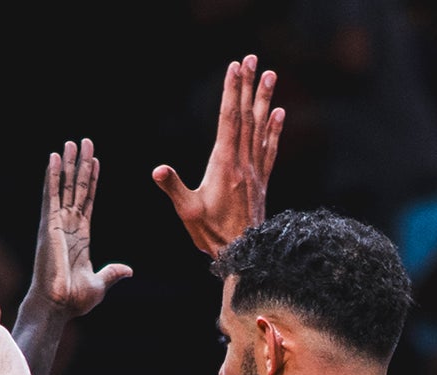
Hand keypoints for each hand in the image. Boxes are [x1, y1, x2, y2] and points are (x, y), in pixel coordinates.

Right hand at [29, 139, 132, 317]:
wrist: (58, 305)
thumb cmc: (74, 300)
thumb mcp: (100, 284)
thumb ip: (112, 272)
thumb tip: (128, 269)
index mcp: (81, 237)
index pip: (88, 201)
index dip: (91, 181)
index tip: (95, 162)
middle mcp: (68, 226)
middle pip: (76, 188)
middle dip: (80, 165)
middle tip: (83, 142)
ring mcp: (57, 224)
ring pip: (64, 187)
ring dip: (67, 164)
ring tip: (70, 143)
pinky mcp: (49, 225)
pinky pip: (51, 195)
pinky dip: (51, 176)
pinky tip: (53, 158)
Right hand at [152, 55, 284, 256]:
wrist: (245, 255)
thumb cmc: (212, 234)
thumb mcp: (187, 212)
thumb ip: (173, 187)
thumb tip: (157, 169)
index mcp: (224, 164)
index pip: (229, 119)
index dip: (231, 91)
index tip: (234, 67)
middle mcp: (243, 163)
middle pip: (246, 116)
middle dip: (247, 85)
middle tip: (251, 58)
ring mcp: (255, 171)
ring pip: (261, 127)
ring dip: (264, 99)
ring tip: (270, 74)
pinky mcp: (261, 181)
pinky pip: (270, 148)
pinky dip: (274, 128)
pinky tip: (279, 113)